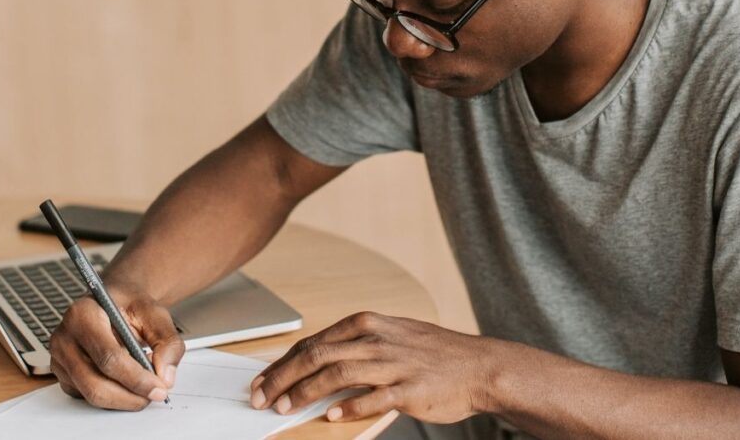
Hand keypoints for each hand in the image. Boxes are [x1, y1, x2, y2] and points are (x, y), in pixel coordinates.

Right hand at [49, 281, 185, 409]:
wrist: (116, 303)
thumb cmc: (130, 306)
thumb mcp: (155, 314)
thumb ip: (167, 342)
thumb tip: (165, 376)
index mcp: (83, 315)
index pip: (108, 357)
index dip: (136, 378)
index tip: (159, 388)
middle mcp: (64, 338)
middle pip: (95, 383)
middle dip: (130, 396)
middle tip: (156, 394)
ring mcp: (60, 359)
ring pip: (91, 395)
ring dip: (123, 399)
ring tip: (144, 386)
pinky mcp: (64, 376)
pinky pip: (87, 398)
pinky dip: (112, 398)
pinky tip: (127, 383)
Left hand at [249, 311, 490, 423]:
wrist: (478, 366)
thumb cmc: (431, 354)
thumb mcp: (389, 336)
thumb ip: (354, 347)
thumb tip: (313, 364)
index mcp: (366, 324)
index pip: (312, 342)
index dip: (282, 363)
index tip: (261, 380)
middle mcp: (375, 339)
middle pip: (316, 356)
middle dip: (282, 378)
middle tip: (261, 397)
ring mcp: (392, 363)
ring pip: (336, 374)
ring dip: (305, 392)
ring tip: (285, 408)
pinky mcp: (409, 388)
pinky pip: (373, 398)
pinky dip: (349, 407)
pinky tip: (331, 416)